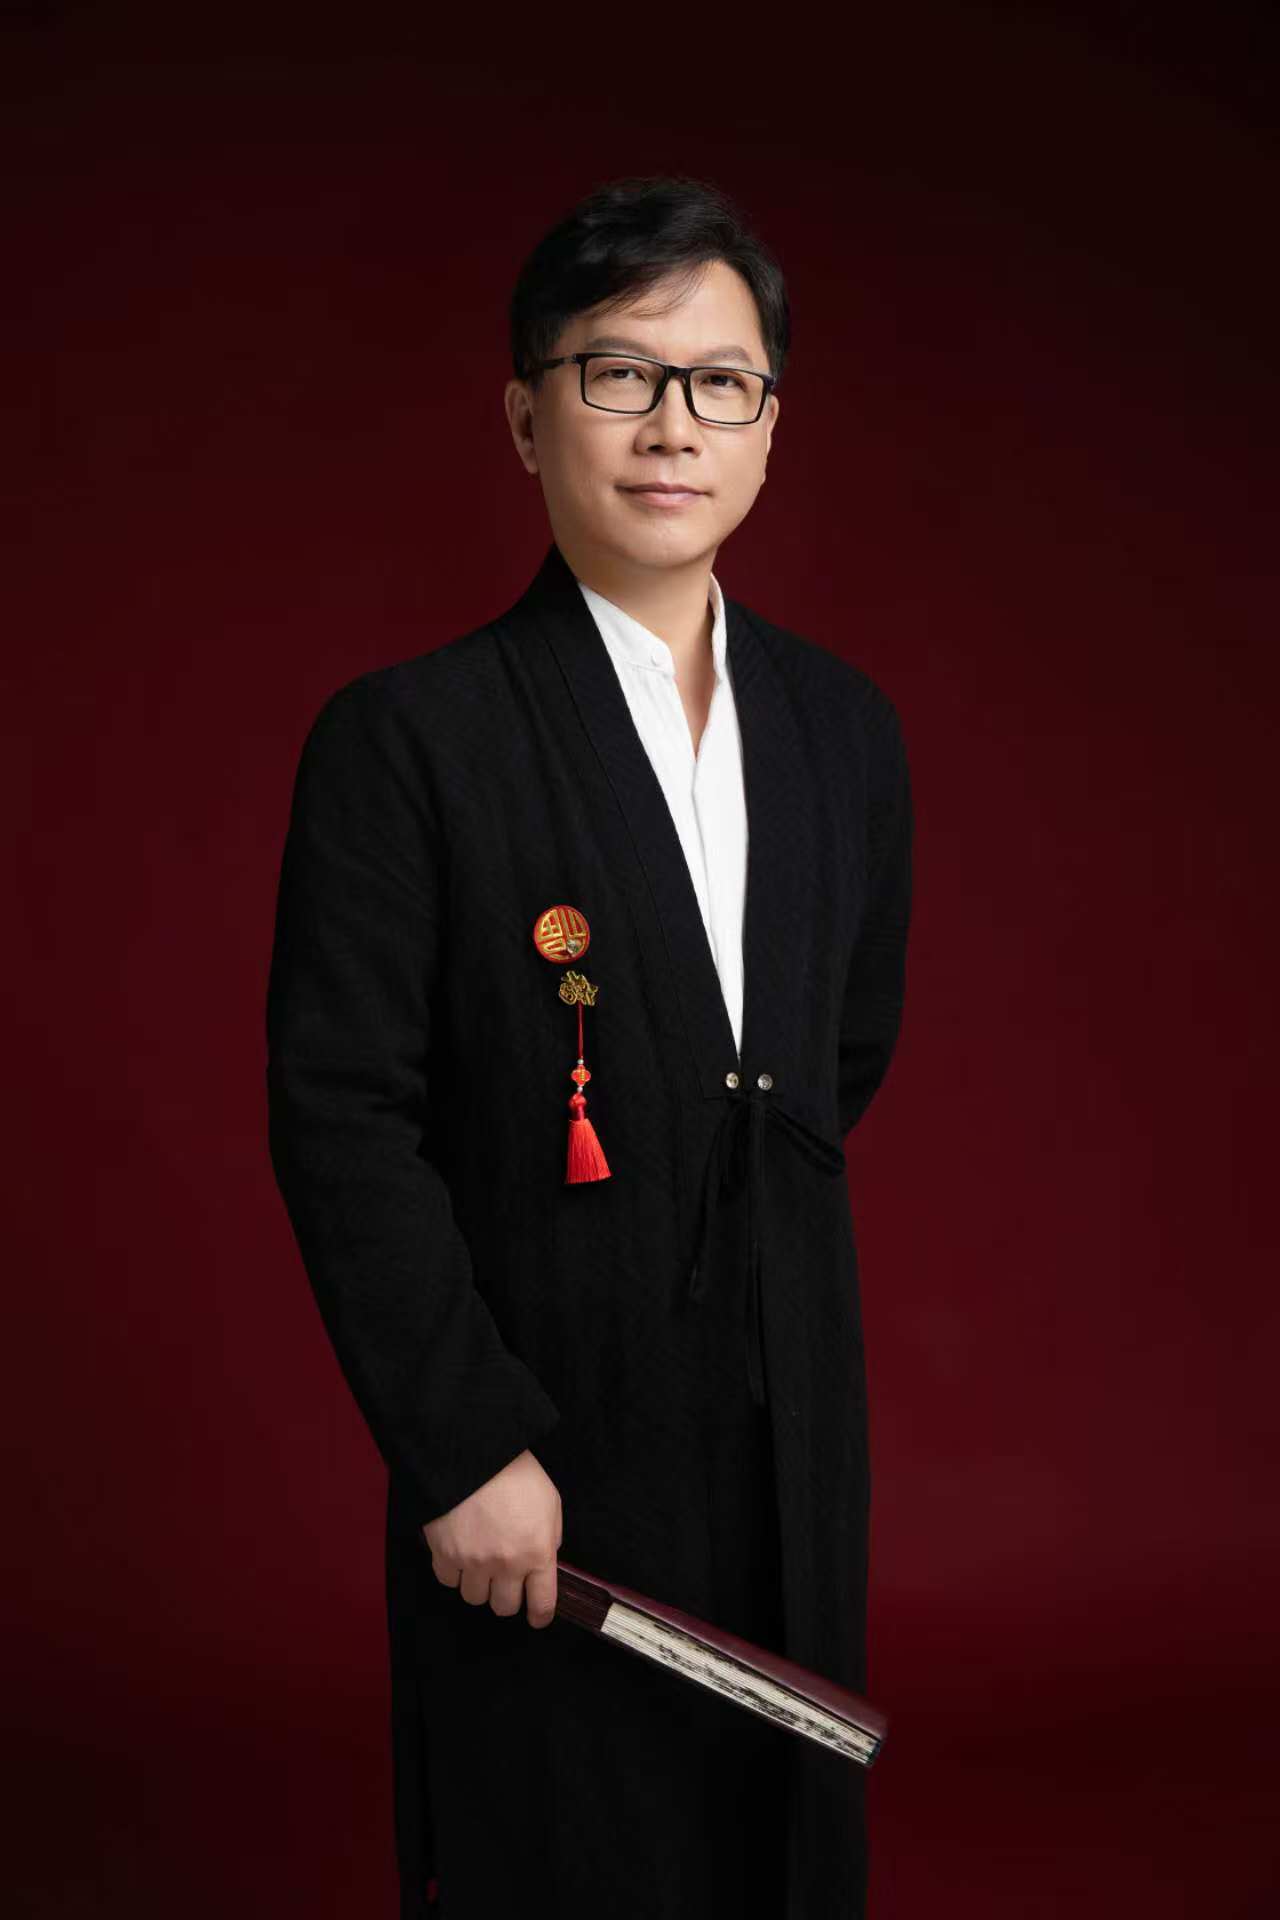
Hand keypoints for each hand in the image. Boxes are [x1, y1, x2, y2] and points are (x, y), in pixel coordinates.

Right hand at [422, 1449, 562, 1627]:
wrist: (473, 1452)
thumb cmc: (516, 1471)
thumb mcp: (550, 1501)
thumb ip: (549, 1536)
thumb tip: (542, 1559)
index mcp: (537, 1553)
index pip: (542, 1603)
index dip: (540, 1615)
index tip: (536, 1617)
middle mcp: (506, 1565)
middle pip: (504, 1607)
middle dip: (506, 1597)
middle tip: (504, 1580)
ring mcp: (473, 1562)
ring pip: (474, 1598)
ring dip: (479, 1585)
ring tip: (479, 1562)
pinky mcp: (444, 1554)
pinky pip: (448, 1581)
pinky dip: (453, 1572)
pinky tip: (459, 1553)